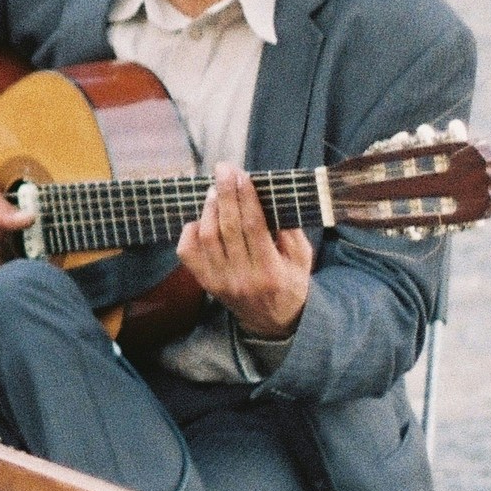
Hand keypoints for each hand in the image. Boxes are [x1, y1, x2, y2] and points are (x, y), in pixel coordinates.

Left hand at [176, 172, 312, 344]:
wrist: (273, 322)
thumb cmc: (290, 282)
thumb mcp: (303, 258)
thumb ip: (290, 231)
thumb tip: (270, 196)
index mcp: (270, 271)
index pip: (254, 227)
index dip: (246, 197)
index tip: (242, 174)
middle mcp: (243, 278)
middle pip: (227, 228)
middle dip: (224, 193)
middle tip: (224, 169)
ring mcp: (220, 283)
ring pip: (207, 237)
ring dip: (209, 208)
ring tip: (215, 190)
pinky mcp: (206, 284)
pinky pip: (188, 253)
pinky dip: (190, 231)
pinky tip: (201, 219)